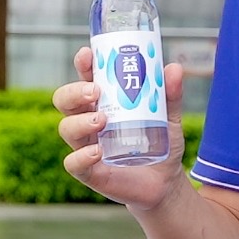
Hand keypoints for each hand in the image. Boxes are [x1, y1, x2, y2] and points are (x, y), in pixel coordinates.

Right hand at [55, 48, 191, 214]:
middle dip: (74, 92)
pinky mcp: (89, 171)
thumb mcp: (170, 117)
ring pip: (66, 128)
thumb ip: (170, 95)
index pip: (85, 78)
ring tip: (101, 120)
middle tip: (95, 91)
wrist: (166, 182)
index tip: (88, 55)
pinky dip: (81, 156)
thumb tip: (174, 68)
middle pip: (65, 100)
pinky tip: (97, 152)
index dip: (82, 64)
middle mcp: (88, 121)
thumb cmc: (161, 144)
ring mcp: (86, 146)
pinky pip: (73, 163)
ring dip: (79, 121)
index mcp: (103, 102)